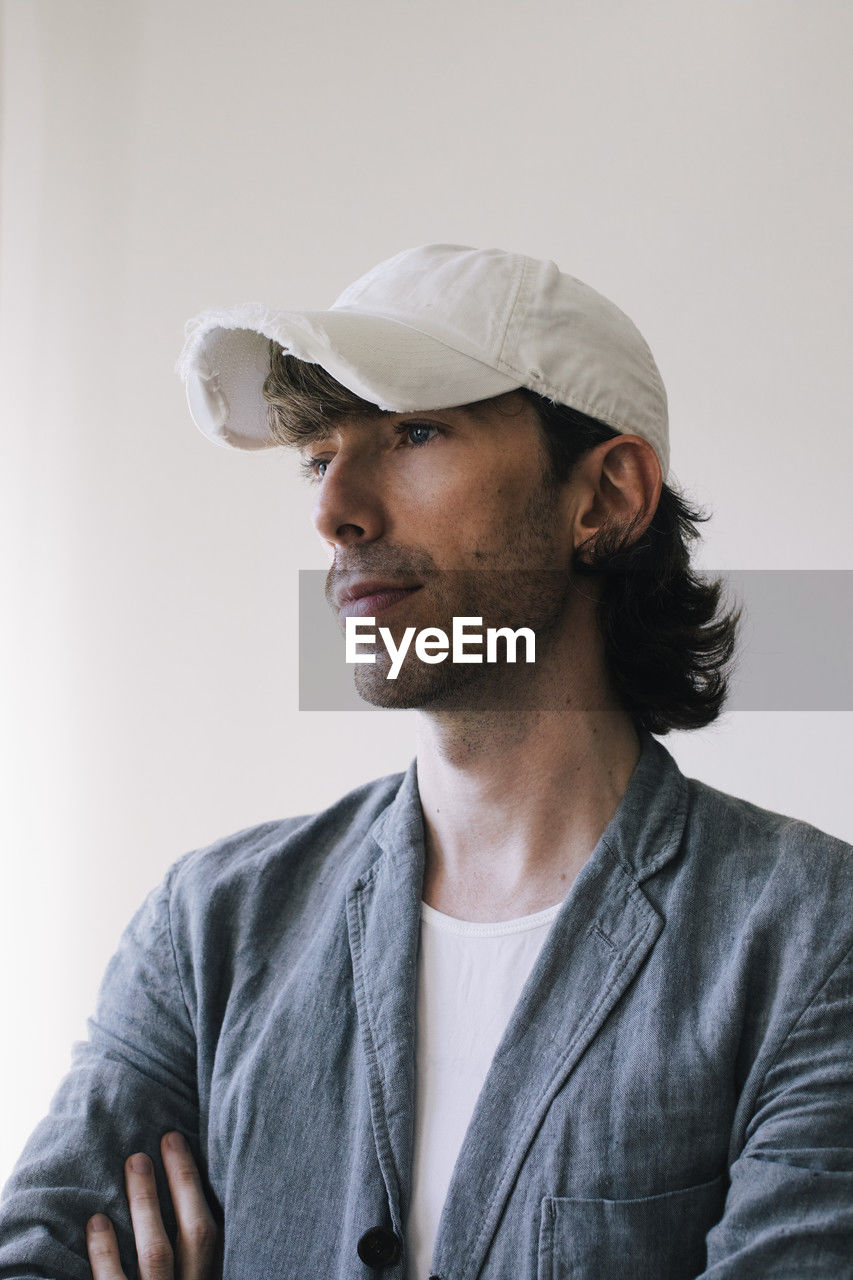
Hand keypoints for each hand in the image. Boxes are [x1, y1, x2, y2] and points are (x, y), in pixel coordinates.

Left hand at [86, 1131, 220, 1279]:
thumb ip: (185, 1254)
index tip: (182, 1145)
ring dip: (146, 1204)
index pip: (213, 1232)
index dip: (200, 1188)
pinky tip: (97, 1221)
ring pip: (156, 1254)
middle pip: (195, 1234)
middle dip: (183, 1183)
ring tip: (135, 1163)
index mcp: (208, 1278)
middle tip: (167, 1139)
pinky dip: (105, 1252)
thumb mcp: (185, 1272)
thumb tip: (177, 1196)